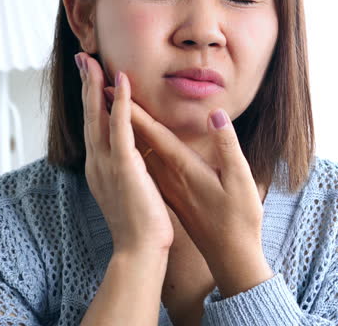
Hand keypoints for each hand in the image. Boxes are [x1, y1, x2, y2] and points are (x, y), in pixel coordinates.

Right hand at [76, 52, 173, 254]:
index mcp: (98, 168)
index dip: (89, 100)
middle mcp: (96, 162)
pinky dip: (120, 102)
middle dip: (85, 84)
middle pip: (88, 115)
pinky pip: (120, 126)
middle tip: (83, 58)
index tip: (88, 77)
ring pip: (98, 116)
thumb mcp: (126, 192)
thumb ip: (123, 171)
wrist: (138, 249)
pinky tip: (122, 81)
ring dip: (95, 85)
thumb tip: (128, 159)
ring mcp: (106, 163)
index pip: (92, 126)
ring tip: (94, 61)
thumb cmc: (138, 225)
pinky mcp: (123, 165)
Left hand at [104, 85, 273, 296]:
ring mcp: (163, 184)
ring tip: (105, 100)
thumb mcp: (240, 181)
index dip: (133, 108)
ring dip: (118, 123)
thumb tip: (217, 115)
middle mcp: (165, 175)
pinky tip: (127, 137)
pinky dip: (130, 143)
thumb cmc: (237, 219)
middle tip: (97, 81)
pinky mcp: (165, 192)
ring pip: (131, 148)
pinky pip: (140, 161)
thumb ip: (228, 147)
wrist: (229, 257)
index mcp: (180, 168)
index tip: (115, 84)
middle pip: (133, 137)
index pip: (150, 132)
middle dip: (115, 108)